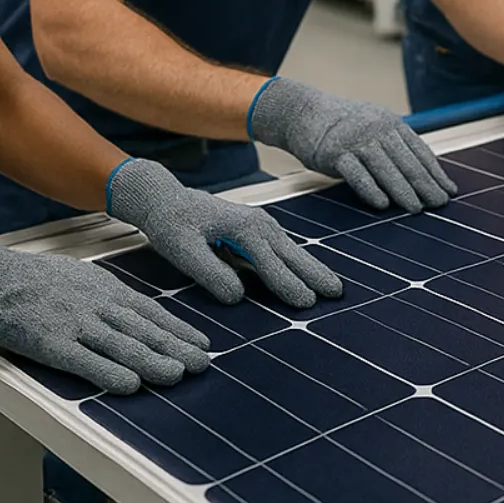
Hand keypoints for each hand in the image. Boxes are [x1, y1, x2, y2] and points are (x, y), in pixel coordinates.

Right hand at [0, 234, 208, 395]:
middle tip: (202, 363)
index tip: (202, 344)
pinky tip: (129, 386)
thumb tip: (142, 314)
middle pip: (143, 329)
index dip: (178, 329)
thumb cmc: (40, 281)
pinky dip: (108, 373)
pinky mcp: (51, 343)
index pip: (151, 312)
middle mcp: (97, 306)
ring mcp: (75, 324)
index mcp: (107, 289)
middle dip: (175, 347)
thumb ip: (112, 297)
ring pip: (120, 345)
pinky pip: (84, 361)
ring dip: (151, 361)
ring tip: (177, 374)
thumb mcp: (85, 279)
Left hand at [107, 158, 342, 307]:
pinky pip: (283, 249)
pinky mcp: (256, 230)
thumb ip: (209, 272)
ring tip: (333, 288)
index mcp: (243, 227)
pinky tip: (309, 274)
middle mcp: (258, 223)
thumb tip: (237, 297)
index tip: (306, 304)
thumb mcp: (182, 250)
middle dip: (314, 273)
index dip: (288, 283)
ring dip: (311, 268)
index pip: (270, 262)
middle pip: (291, 253)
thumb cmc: (171, 224)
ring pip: (291, 251)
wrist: (165, 198)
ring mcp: (260, 225)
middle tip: (337, 294)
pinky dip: (299, 262)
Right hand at [249, 77, 457, 213]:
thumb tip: (423, 173)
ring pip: (385, 167)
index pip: (419, 151)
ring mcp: (355, 139)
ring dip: (403, 190)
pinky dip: (370, 189)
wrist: (303, 112)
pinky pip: (356, 173)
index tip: (450, 191)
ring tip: (416, 209)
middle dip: (426, 184)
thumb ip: (395, 145)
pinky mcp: (334, 152)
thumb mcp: (373, 126)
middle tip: (440, 204)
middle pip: (406, 161)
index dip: (436, 172)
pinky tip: (382, 205)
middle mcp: (377, 128)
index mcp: (390, 123)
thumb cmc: (342, 126)